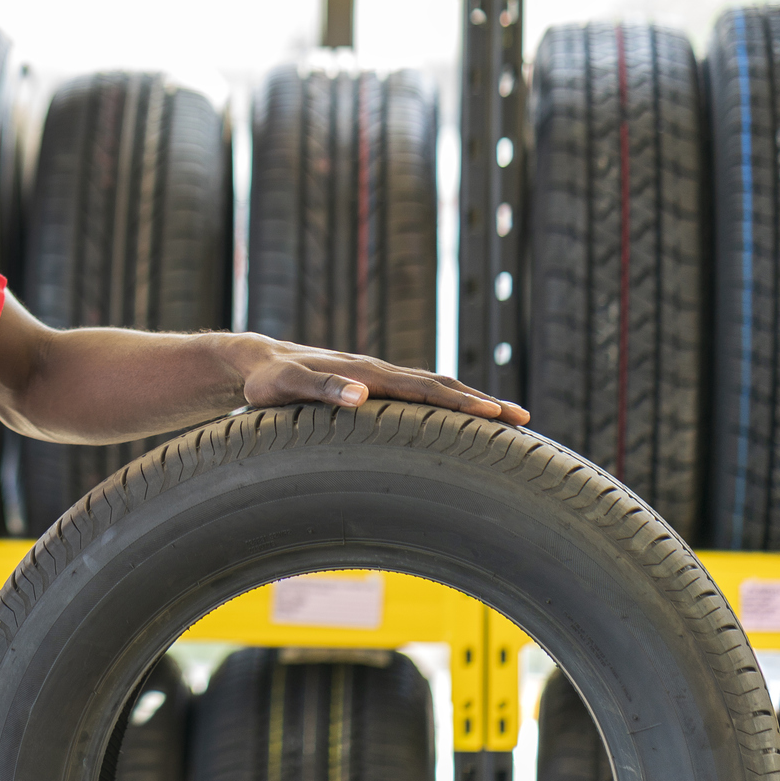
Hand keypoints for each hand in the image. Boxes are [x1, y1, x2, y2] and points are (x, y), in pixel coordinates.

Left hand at [237, 337, 529, 424]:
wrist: (257, 361)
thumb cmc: (268, 380)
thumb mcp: (287, 386)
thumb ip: (321, 388)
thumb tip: (363, 396)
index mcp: (367, 373)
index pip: (423, 389)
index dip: (459, 404)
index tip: (495, 415)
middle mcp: (379, 372)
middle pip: (440, 386)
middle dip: (481, 403)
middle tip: (522, 420)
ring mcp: (379, 377)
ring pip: (434, 387)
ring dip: (470, 402)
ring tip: (506, 419)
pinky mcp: (374, 385)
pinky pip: (418, 394)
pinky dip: (446, 403)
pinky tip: (460, 417)